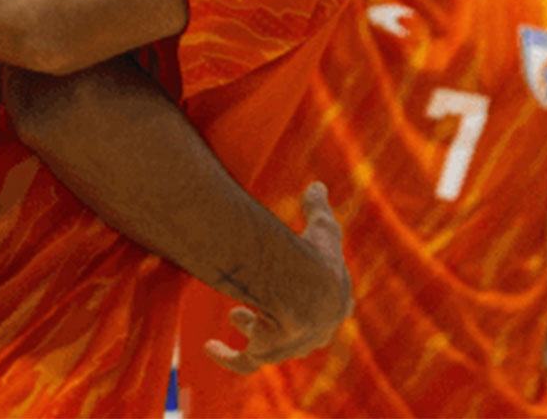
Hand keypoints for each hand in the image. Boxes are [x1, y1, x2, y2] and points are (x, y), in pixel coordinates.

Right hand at [205, 182, 350, 373]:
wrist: (301, 287)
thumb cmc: (314, 254)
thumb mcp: (321, 223)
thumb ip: (317, 206)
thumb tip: (316, 185)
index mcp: (337, 302)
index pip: (324, 303)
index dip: (307, 293)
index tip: (290, 280)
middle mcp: (319, 331)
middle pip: (297, 328)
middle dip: (275, 313)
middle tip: (257, 301)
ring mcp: (294, 346)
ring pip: (270, 343)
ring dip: (252, 328)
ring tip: (235, 313)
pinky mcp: (269, 353)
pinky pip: (245, 362)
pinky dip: (226, 355)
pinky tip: (209, 346)